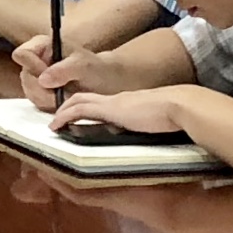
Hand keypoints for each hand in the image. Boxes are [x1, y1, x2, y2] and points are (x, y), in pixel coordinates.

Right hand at [20, 38, 95, 111]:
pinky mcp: (38, 90)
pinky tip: (62, 99)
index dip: (33, 67)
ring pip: (28, 91)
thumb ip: (63, 70)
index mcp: (42, 44)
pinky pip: (35, 100)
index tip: (50, 77)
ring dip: (47, 98)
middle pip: (25, 76)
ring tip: (66, 94)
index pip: (22, 54)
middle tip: (61, 91)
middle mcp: (35, 58)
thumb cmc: (95, 68)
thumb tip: (43, 80)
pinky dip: (49, 103)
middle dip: (42, 89)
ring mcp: (35, 75)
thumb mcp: (83, 66)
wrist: (104, 82)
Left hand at [46, 80, 191, 135]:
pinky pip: (80, 110)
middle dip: (67, 107)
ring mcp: (112, 102)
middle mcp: (116, 99)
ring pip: (77, 100)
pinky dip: (66, 116)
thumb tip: (143, 135)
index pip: (99, 102)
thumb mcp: (154, 122)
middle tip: (57, 120)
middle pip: (83, 97)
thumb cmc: (174, 116)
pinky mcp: (109, 109)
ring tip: (53, 125)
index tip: (76, 120)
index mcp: (126, 103)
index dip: (85, 108)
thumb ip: (144, 126)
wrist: (180, 105)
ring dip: (63, 111)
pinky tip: (57, 126)